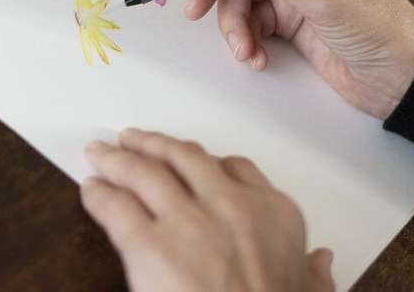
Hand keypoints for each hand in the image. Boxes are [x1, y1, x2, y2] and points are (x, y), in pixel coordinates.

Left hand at [81, 129, 334, 291]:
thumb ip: (315, 275)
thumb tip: (322, 260)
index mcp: (273, 213)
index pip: (236, 168)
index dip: (206, 160)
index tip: (189, 157)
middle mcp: (229, 205)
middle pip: (185, 157)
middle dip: (155, 145)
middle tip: (134, 139)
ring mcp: (187, 222)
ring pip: (145, 172)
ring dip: (119, 158)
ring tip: (102, 152)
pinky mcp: (148, 246)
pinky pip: (116, 207)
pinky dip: (99, 194)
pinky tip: (91, 190)